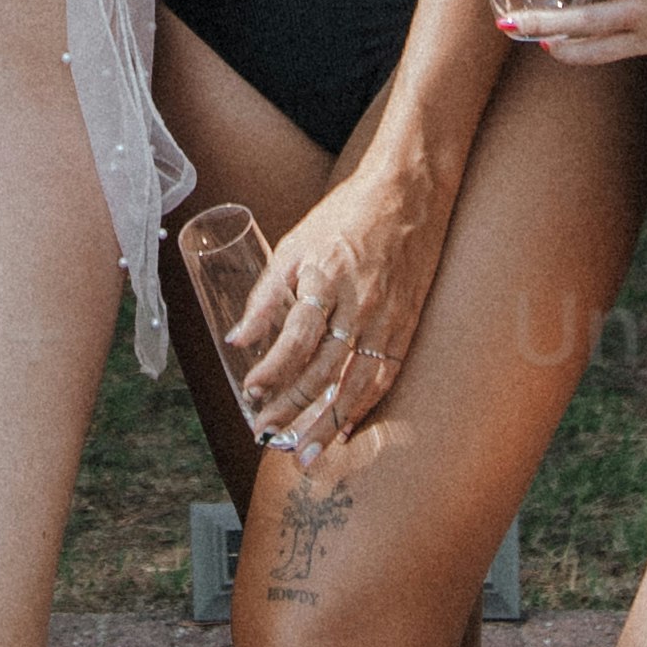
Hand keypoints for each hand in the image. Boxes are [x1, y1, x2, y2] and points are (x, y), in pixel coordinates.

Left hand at [226, 158, 454, 446]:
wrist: (408, 194)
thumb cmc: (345, 216)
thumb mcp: (295, 245)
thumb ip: (266, 294)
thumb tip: (238, 340)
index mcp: (325, 277)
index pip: (296, 337)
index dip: (273, 369)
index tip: (251, 391)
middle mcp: (359, 303)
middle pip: (323, 369)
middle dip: (294, 407)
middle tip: (267, 433)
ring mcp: (387, 318)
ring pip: (356, 383)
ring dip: (328, 422)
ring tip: (305, 452)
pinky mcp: (405, 326)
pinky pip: (384, 377)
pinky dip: (364, 408)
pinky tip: (346, 429)